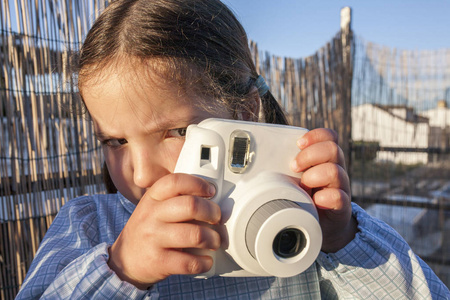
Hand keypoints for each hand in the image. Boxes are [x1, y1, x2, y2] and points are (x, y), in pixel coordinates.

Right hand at [108, 173, 220, 288]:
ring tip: (215, 241)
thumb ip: (176, 199)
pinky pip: (190, 262)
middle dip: (213, 212)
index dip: (198, 184)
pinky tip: (206, 261)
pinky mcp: (159, 262)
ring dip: (213, 239)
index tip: (211, 192)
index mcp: (152, 198)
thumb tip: (213, 198)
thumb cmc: (148, 230)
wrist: (124, 261)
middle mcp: (152, 216)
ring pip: (196, 234)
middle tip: (218, 218)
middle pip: (191, 206)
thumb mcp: (154, 208)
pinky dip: (204, 263)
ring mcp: (154, 239)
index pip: (176, 182)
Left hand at [290, 128, 356, 252]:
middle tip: (293, 167)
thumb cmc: (305, 199)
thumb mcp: (296, 180)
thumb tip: (255, 164)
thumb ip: (288, 169)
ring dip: (313, 176)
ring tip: (302, 187)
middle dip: (309, 155)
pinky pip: (338, 197)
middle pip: (333, 149)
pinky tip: (313, 202)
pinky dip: (323, 198)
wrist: (323, 226)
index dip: (315, 136)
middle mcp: (336, 169)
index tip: (298, 144)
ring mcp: (340, 187)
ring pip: (335, 171)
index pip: (329, 137)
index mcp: (325, 159)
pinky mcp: (342, 207)